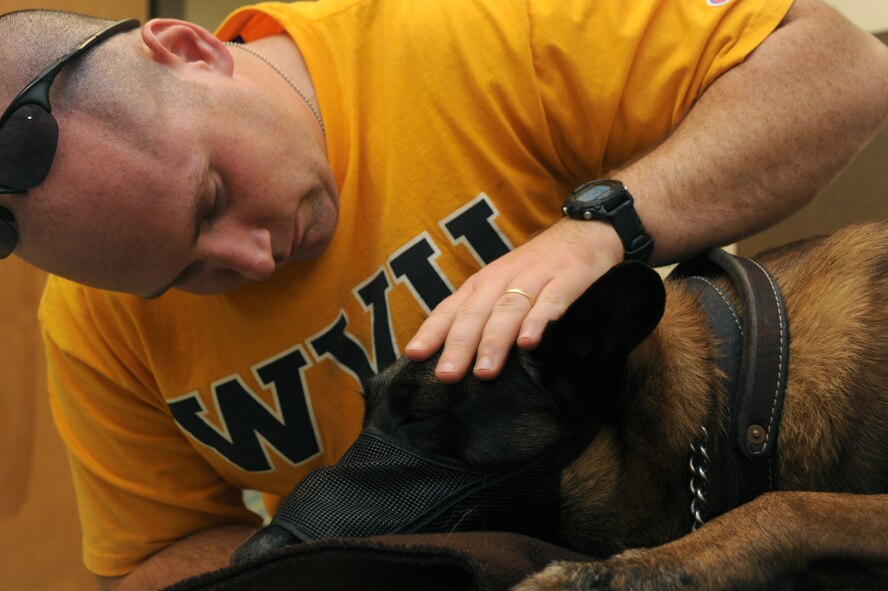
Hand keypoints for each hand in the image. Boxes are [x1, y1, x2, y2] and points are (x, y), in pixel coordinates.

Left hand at [405, 217, 622, 382]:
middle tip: (446, 375)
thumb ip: (481, 315)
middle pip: (477, 313)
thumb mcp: (504, 285)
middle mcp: (504, 279)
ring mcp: (537, 278)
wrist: (587, 231)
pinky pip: (551, 302)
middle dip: (460, 345)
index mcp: (484, 283)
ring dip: (495, 341)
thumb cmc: (538, 269)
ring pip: (509, 310)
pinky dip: (539, 322)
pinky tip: (529, 344)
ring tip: (484, 372)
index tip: (414, 355)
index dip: (433, 331)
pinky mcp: (569, 279)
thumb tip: (453, 357)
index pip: (453, 308)